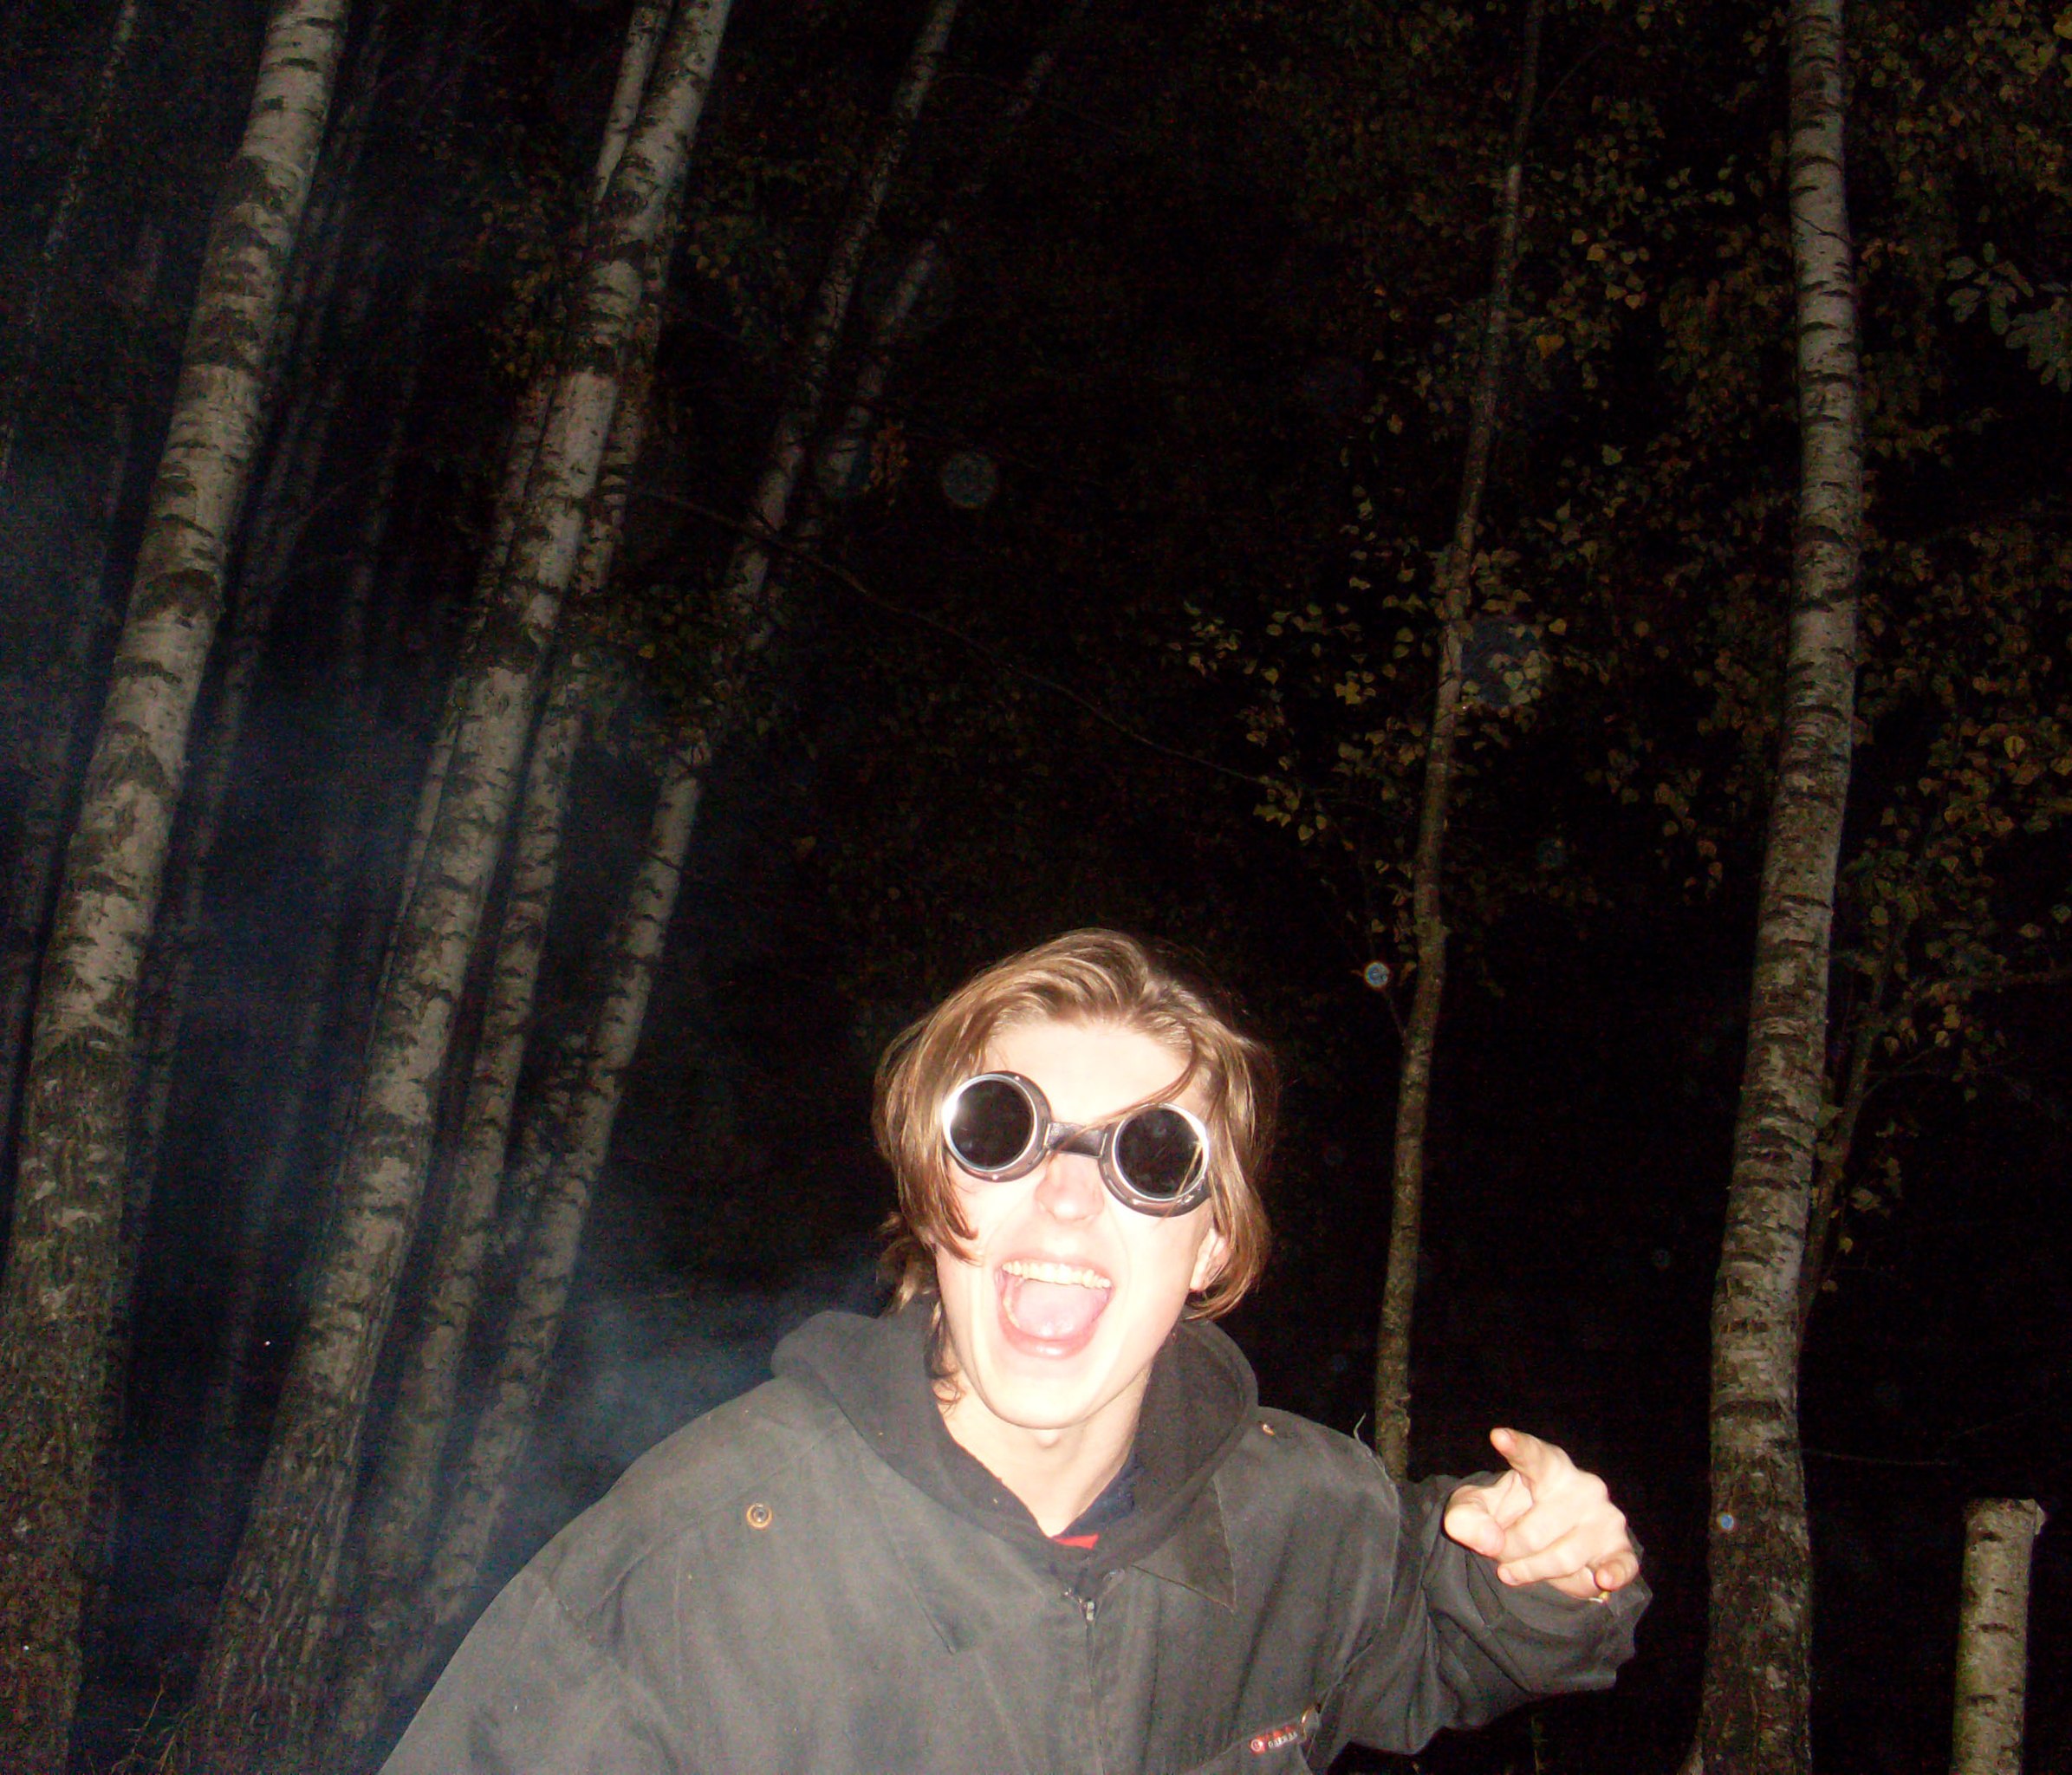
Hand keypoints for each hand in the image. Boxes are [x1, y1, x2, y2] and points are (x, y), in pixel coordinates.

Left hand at [1442, 1428, 1638, 1601]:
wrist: (1538, 1544)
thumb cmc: (1507, 1514)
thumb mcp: (1475, 1509)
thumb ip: (1467, 1517)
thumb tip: (1488, 1541)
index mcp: (1547, 1465)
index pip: (1532, 1455)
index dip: (1517, 1447)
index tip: (1498, 1437)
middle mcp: (1582, 1486)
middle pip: (1534, 1532)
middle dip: (1509, 1550)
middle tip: (1499, 1552)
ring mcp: (1604, 1517)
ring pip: (1561, 1558)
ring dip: (1531, 1571)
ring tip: (1516, 1569)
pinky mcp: (1618, 1547)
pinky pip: (1621, 1563)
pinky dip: (1613, 1572)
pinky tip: (1604, 1577)